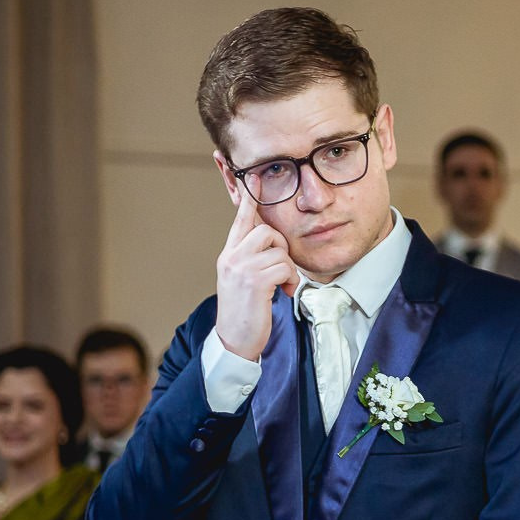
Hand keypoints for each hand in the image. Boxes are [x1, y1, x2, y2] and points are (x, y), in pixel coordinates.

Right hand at [213, 190, 299, 363]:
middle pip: (267, 231)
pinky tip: (284, 292)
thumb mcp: (241, 279)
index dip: (248, 201)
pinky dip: (290, 281)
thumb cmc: (244, 311)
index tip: (254, 179)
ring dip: (287, 268)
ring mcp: (242, 268)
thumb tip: (269, 242)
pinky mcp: (255, 281)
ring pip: (279, 250)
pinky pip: (285, 267)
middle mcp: (232, 258)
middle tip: (281, 269)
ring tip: (282, 285)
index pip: (239, 221)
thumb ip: (251, 258)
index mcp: (228, 255)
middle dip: (281, 248)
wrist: (234, 340)